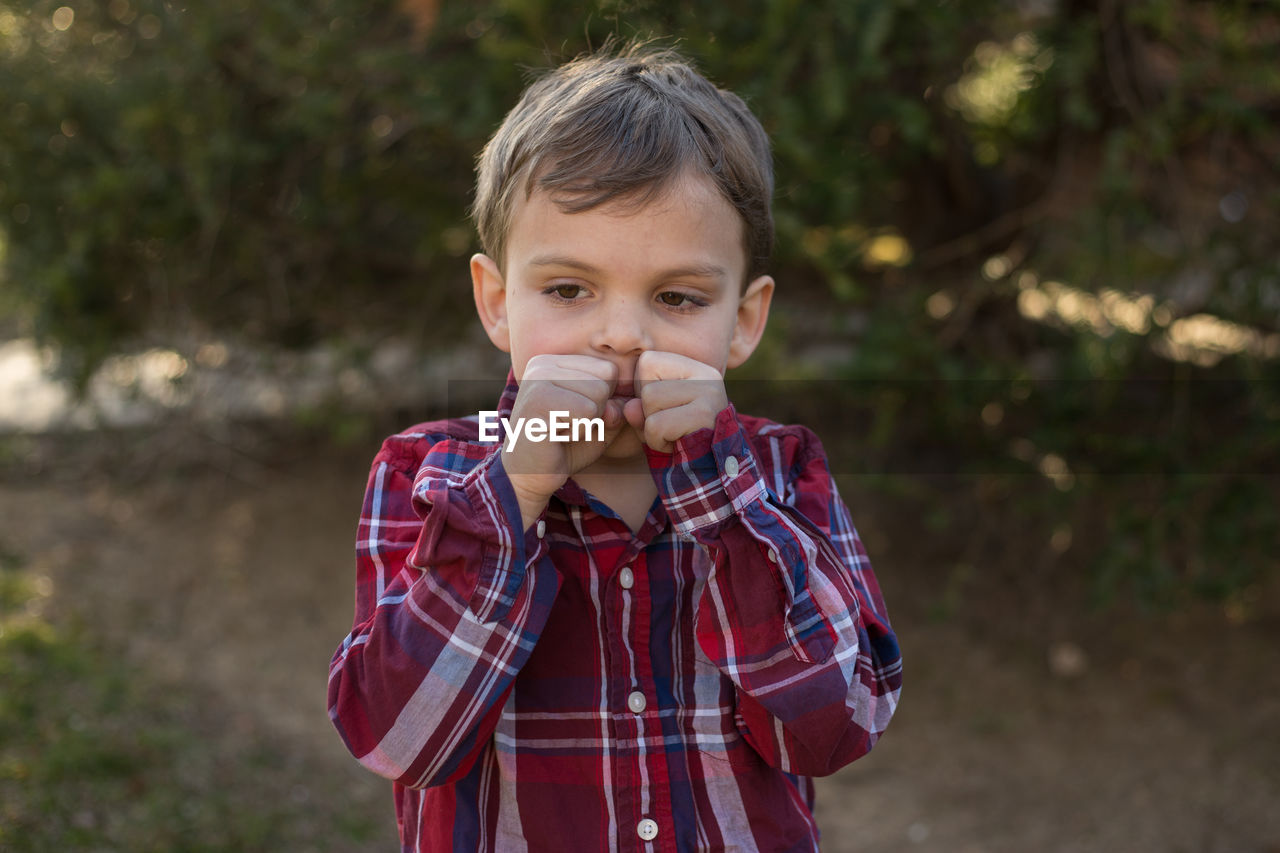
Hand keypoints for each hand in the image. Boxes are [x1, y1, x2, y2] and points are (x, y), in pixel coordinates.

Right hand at [502, 354, 627, 525]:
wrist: (530, 476)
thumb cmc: (566, 447)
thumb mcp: (602, 423)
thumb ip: (618, 407)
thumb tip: (617, 404)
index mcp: (557, 362)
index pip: (609, 369)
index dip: (605, 401)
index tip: (576, 416)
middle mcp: (544, 363)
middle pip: (605, 379)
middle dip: (597, 412)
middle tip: (567, 426)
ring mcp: (538, 378)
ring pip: (598, 394)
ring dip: (587, 422)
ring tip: (561, 430)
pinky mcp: (537, 399)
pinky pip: (587, 410)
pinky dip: (579, 430)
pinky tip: (555, 436)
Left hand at [624, 351, 727, 452]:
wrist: (712, 471)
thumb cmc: (679, 439)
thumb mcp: (654, 417)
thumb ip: (636, 407)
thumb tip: (630, 408)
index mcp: (694, 367)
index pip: (647, 362)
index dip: (644, 390)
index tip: (665, 409)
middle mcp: (707, 374)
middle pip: (647, 385)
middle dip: (649, 413)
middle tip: (672, 428)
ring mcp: (709, 392)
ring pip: (649, 401)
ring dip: (652, 429)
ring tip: (675, 435)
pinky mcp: (705, 414)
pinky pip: (656, 425)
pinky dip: (657, 442)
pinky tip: (678, 445)